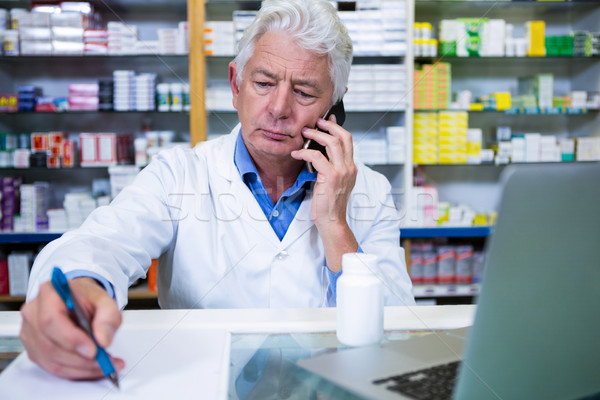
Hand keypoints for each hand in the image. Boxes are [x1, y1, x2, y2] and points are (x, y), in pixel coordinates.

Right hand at [20, 277, 124, 379]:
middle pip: (50, 345)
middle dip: (81, 359)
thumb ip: (108, 317)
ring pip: (52, 360)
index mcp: (48, 294)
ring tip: (105, 364)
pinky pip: (52, 367)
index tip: (93, 350)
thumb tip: (103, 340)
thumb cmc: (87, 299)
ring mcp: (30, 333)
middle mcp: (33, 313)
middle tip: (106, 360)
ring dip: (81, 368)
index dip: (71, 339)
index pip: (51, 320)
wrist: (78, 301)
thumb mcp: (105, 300)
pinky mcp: (33, 349)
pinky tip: (92, 367)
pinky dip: (75, 371)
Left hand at [291, 115, 357, 270]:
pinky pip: (317, 157)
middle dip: (328, 126)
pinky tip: (296, 154)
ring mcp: (342, 172)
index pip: (348, 140)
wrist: (332, 222)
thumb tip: (321, 152)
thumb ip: (331, 167)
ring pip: (332, 142)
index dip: (337, 128)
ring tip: (304, 134)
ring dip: (316, 135)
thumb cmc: (329, 204)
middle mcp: (349, 167)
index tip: (327, 120)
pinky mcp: (331, 177)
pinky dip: (304, 153)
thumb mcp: (334, 183)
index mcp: (351, 168)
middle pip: (343, 136)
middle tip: (315, 123)